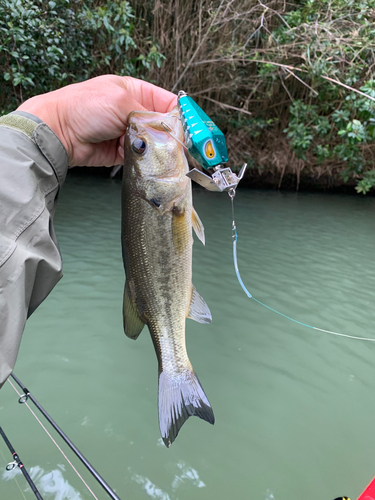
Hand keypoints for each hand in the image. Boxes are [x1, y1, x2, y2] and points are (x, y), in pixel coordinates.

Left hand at [18, 75, 176, 166]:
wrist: (59, 133)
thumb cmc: (84, 107)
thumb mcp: (120, 101)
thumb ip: (148, 114)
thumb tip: (169, 129)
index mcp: (134, 91)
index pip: (166, 102)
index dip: (181, 114)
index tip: (194, 128)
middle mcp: (133, 112)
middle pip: (163, 125)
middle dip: (172, 135)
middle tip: (184, 146)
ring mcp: (128, 133)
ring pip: (154, 143)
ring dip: (159, 150)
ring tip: (167, 155)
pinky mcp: (122, 152)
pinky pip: (142, 157)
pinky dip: (147, 160)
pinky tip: (150, 162)